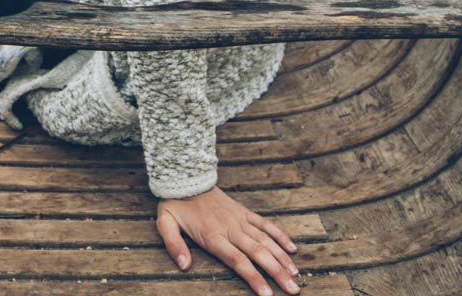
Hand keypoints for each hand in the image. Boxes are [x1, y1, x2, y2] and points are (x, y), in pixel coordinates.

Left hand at [155, 185, 300, 294]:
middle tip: (294, 289)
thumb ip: (174, 245)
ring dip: (282, 258)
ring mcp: (240, 219)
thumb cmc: (175, 204)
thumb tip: (183, 266)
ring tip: (296, 274)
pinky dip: (280, 236)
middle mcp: (231, 229)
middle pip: (258, 253)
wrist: (186, 177)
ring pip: (266, 240)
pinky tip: (292, 249)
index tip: (267, 294)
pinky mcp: (244, 212)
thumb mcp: (165, 223)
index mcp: (213, 235)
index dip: (253, 277)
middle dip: (277, 273)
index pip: (238, 260)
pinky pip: (265, 224)